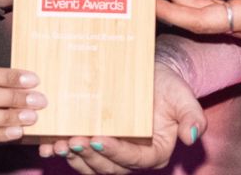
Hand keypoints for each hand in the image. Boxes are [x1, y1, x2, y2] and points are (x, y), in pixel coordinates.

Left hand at [36, 62, 203, 172]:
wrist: (149, 75)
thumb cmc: (167, 86)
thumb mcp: (183, 96)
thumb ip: (191, 116)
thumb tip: (193, 135)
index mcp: (154, 152)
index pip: (135, 159)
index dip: (116, 152)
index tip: (99, 138)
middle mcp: (132, 157)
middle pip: (109, 167)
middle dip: (89, 157)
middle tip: (73, 140)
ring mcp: (112, 152)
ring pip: (91, 165)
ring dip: (74, 158)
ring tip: (58, 143)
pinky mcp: (95, 143)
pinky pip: (79, 154)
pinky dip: (62, 152)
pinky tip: (48, 144)